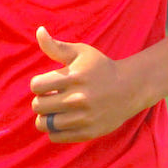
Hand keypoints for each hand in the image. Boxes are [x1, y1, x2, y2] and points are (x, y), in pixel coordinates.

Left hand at [30, 26, 143, 142]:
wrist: (130, 88)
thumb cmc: (100, 67)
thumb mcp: (80, 52)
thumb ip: (56, 46)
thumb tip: (39, 30)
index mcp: (74, 77)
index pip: (37, 85)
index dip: (38, 84)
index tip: (46, 84)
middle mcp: (78, 99)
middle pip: (38, 106)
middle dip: (40, 100)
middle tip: (49, 98)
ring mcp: (84, 118)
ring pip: (45, 124)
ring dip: (45, 117)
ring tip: (53, 111)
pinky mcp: (88, 132)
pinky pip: (56, 137)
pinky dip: (54, 130)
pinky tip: (61, 120)